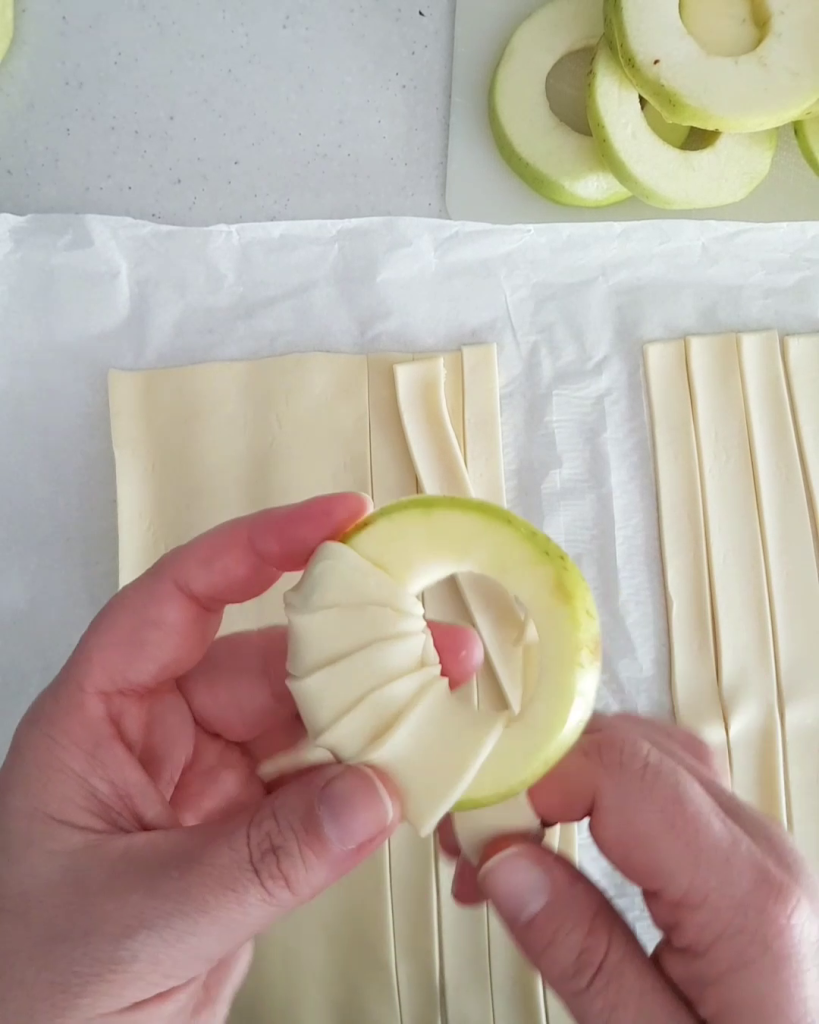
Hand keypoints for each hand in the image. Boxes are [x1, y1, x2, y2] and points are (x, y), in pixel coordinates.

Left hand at [0, 494, 481, 1023]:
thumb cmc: (33, 986)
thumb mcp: (141, 913)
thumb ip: (263, 858)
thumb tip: (376, 793)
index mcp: (102, 717)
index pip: (182, 598)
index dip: (259, 548)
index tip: (338, 520)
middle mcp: (160, 736)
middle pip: (268, 663)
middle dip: (355, 649)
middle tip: (439, 643)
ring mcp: (209, 787)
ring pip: (306, 726)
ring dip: (376, 717)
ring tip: (448, 703)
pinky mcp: (249, 837)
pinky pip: (321, 792)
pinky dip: (371, 785)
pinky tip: (420, 774)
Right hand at [442, 714, 818, 1023]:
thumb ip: (584, 955)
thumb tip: (502, 858)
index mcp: (745, 896)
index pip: (624, 774)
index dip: (534, 777)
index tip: (473, 827)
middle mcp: (760, 851)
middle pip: (633, 751)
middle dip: (536, 775)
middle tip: (471, 838)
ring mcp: (755, 849)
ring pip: (647, 757)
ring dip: (562, 780)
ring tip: (501, 841)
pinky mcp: (742, 861)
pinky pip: (663, 789)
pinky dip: (595, 795)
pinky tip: (558, 838)